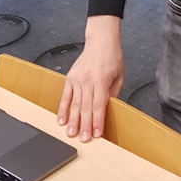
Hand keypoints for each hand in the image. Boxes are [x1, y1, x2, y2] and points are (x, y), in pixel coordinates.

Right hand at [57, 15, 123, 140]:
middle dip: (84, 125)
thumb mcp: (119, 75)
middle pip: (85, 107)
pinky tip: (61, 120)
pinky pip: (65, 96)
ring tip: (71, 134)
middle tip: (82, 140)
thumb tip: (107, 110)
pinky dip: (62, 109)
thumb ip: (113, 94)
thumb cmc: (112, 57)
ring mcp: (77, 79)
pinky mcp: (70, 78)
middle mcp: (88, 80)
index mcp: (101, 80)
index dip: (97, 121)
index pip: (99, 105)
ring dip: (73, 121)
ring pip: (74, 104)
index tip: (96, 134)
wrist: (101, 40)